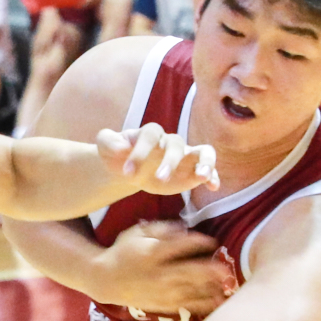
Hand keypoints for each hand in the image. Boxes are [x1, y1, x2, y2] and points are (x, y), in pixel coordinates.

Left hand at [95, 123, 219, 194]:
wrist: (128, 168)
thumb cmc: (117, 155)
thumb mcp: (106, 146)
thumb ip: (108, 141)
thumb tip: (121, 148)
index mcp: (150, 133)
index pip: (150, 135)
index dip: (140, 152)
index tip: (127, 172)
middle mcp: (170, 141)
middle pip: (176, 144)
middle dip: (170, 162)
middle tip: (159, 179)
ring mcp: (185, 155)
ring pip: (203, 151)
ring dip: (205, 162)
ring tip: (203, 176)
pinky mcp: (192, 171)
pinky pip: (208, 170)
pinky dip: (213, 176)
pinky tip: (214, 187)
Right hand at [97, 219, 234, 317]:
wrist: (105, 279)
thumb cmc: (125, 251)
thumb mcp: (138, 232)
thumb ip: (161, 228)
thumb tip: (184, 227)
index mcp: (152, 252)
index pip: (178, 246)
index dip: (198, 243)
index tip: (212, 240)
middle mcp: (157, 273)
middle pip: (187, 272)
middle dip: (208, 271)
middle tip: (226, 269)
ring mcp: (160, 291)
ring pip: (189, 291)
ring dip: (210, 289)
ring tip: (228, 286)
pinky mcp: (162, 304)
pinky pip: (185, 305)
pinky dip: (202, 305)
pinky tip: (218, 302)